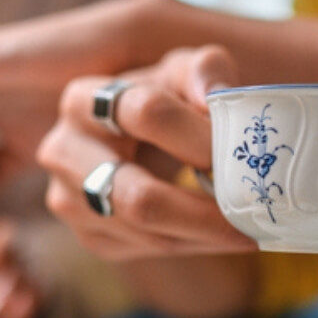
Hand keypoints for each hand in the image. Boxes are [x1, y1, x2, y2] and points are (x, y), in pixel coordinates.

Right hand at [37, 45, 255, 259]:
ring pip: (145, 230)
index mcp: (83, 99)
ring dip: (206, 233)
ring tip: (251, 225)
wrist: (128, 138)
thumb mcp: (183, 72)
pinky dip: (194, 243)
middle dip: (203, 210)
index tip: (239, 152)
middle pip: (137, 196)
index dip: (199, 134)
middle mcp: (62, 151)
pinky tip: (224, 232)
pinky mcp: (89, 235)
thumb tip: (214, 96)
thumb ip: (204, 69)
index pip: (147, 113)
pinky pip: (147, 248)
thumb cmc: (163, 99)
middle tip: (254, 210)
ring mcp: (68, 199)